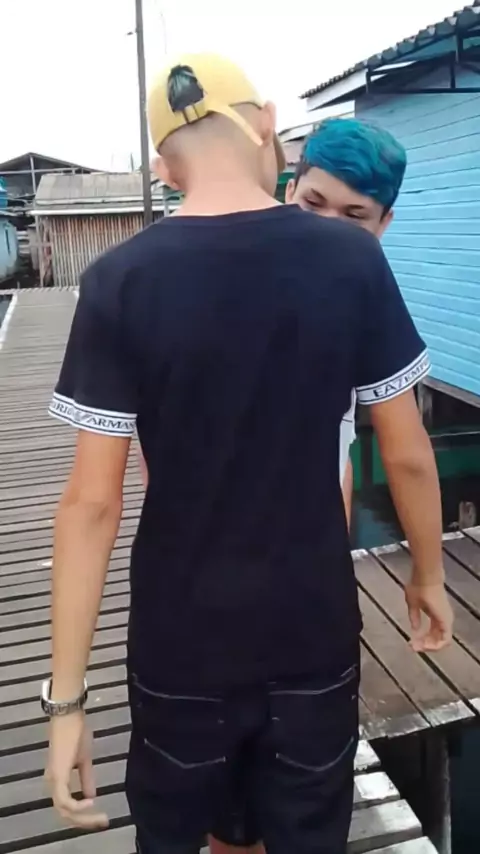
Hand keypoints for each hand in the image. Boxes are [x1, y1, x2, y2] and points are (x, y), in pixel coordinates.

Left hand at [45, 711, 107, 829]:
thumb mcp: (84, 759)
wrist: (69, 716)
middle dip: (85, 821)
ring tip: (100, 817)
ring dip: (83, 817)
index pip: (67, 806)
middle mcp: (52, 782)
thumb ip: (86, 778)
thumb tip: (91, 796)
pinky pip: (65, 800)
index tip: (103, 817)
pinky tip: (90, 802)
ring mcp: (54, 779)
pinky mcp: (58, 775)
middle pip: (65, 813)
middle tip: (104, 822)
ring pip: (64, 810)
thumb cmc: (76, 733)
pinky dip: (77, 806)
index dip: (84, 815)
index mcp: (58, 779)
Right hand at [405, 581, 452, 651]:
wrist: (425, 577)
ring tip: (416, 647)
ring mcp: (447, 620)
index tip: (410, 642)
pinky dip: (434, 645)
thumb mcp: (413, 604)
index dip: (422, 640)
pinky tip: (423, 645)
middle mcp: (444, 619)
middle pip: (437, 639)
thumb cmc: (418, 586)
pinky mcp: (446, 621)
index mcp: (436, 615)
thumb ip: (414, 617)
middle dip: (424, 645)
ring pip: (442, 642)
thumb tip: (415, 629)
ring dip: (429, 647)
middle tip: (412, 647)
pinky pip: (444, 640)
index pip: (432, 633)